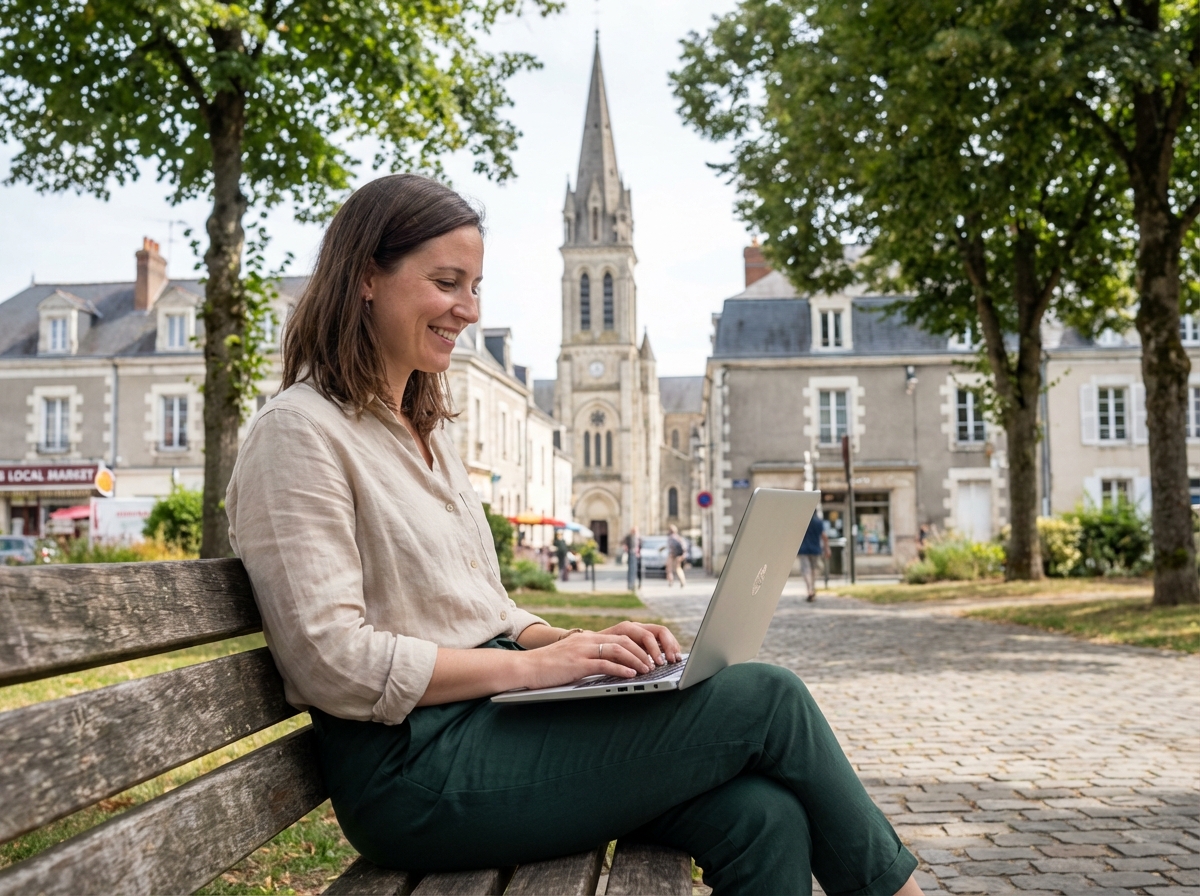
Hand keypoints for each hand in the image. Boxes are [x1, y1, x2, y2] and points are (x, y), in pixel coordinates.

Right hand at [522, 623, 681, 690]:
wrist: (526, 668)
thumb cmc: (552, 667)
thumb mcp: (577, 658)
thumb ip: (596, 658)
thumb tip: (621, 667)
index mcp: (592, 637)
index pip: (626, 631)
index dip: (645, 640)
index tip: (659, 652)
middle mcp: (589, 639)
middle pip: (627, 637)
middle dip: (647, 649)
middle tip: (659, 662)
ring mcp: (583, 650)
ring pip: (618, 648)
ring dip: (637, 659)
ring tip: (649, 669)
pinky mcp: (577, 663)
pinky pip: (603, 663)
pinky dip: (621, 669)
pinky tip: (631, 675)